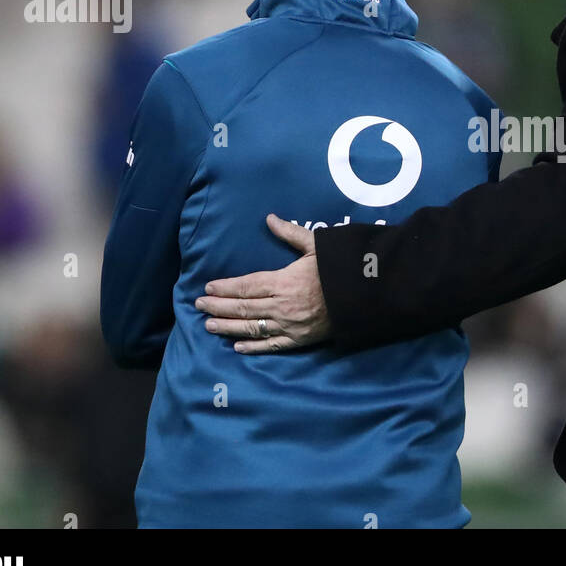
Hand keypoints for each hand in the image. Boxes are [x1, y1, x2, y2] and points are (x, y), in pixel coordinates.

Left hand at [196, 214, 331, 353]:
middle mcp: (282, 306)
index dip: (225, 288)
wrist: (366, 295)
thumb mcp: (317, 245)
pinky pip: (271, 346)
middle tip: (198, 307)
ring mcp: (290, 325)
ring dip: (228, 327)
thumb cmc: (340, 267)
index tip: (207, 288)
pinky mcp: (300, 340)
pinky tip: (237, 347)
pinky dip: (253, 347)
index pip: (246, 286)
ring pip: (252, 328)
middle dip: (218, 307)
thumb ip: (290, 233)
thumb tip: (269, 218)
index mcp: (283, 282)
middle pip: (243, 307)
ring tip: (209, 326)